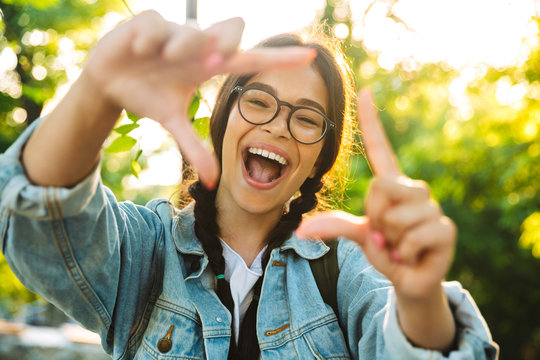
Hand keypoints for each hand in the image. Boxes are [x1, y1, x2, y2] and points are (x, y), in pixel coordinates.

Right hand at [81, 11, 316, 187]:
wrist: (108, 82)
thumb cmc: (148, 96)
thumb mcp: (171, 122)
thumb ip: (194, 147)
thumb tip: (214, 184)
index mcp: (207, 66)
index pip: (250, 60)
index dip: (278, 59)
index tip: (309, 57)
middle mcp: (197, 45)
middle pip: (232, 28)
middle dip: (227, 41)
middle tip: (212, 61)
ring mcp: (174, 31)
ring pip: (191, 31)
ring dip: (178, 50)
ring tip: (159, 62)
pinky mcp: (147, 22)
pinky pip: (156, 25)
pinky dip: (149, 41)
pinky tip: (139, 52)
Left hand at [297, 88, 455, 300]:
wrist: (410, 281)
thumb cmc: (386, 251)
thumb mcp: (360, 235)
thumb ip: (336, 227)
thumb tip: (302, 230)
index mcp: (392, 186)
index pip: (381, 148)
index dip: (372, 122)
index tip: (365, 90)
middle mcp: (414, 190)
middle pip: (380, 187)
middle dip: (375, 217)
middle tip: (386, 235)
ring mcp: (432, 208)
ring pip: (395, 215)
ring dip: (390, 240)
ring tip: (400, 247)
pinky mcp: (445, 229)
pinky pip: (413, 236)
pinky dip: (404, 254)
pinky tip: (413, 256)